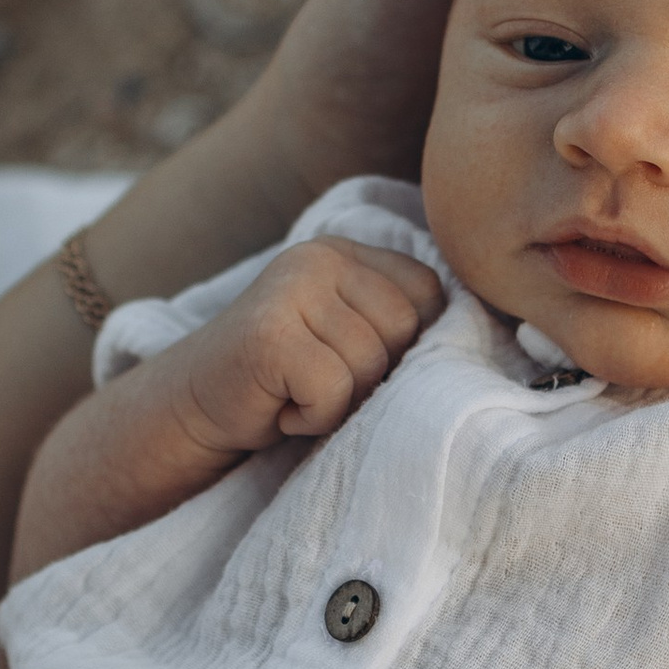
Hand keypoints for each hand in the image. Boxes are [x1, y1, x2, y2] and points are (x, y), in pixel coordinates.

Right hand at [167, 235, 442, 450]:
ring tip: (296, 393)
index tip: (354, 363)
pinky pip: (333, 390)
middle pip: (405, 330)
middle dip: (372, 376)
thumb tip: (475, 346)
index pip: (428, 295)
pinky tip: (280, 407)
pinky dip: (312, 417)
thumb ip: (400, 325)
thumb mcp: (350, 338)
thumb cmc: (285, 384)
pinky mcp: (269, 334)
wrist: (193, 408)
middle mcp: (318, 257)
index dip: (406, 346)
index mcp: (347, 251)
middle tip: (320, 382)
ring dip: (339, 401)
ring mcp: (290, 289)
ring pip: (370, 364)